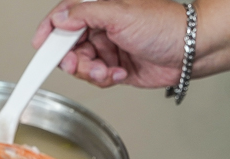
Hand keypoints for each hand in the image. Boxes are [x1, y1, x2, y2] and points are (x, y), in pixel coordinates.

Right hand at [32, 0, 190, 88]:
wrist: (190, 50)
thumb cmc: (164, 25)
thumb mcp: (120, 14)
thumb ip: (86, 15)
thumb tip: (60, 18)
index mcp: (101, 8)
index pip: (65, 15)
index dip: (49, 29)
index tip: (39, 44)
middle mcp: (103, 27)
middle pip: (69, 45)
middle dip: (71, 58)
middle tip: (76, 64)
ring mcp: (109, 48)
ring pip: (81, 65)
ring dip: (90, 71)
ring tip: (105, 71)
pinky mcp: (116, 68)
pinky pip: (97, 78)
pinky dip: (104, 79)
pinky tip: (118, 74)